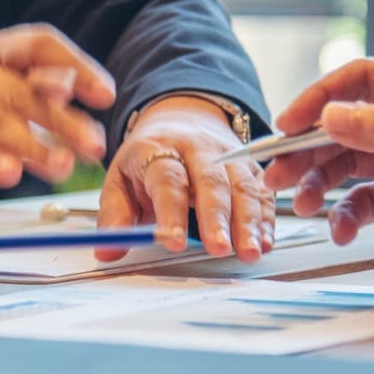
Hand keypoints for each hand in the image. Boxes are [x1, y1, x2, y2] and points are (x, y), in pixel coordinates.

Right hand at [0, 24, 116, 204]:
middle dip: (62, 120)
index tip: (105, 95)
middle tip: (93, 145)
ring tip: (62, 166)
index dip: (76, 65)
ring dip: (32, 146)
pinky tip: (12, 173)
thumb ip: (38, 92)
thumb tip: (82, 91)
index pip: (38, 43)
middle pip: (20, 90)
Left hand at [96, 96, 273, 262]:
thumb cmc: (149, 161)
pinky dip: (266, 218)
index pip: (167, 178)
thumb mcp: (120, 180)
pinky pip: (262, 191)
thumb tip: (107, 251)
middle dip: (217, 217)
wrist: (182, 121)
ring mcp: (229, 155)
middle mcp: (198, 148)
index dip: (171, 210)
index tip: (172, 241)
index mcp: (159, 149)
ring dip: (248, 221)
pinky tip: (265, 241)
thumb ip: (114, 216)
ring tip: (248, 251)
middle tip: (219, 248)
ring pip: (242, 186)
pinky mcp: (251, 167)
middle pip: (210, 181)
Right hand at [263, 59, 373, 283]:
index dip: (318, 100)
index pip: (360, 81)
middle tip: (277, 174)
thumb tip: (333, 115)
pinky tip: (342, 229)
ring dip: (321, 184)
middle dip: (308, 149)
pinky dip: (348, 215)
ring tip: (302, 206)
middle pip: (347, 127)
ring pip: (352, 166)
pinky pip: (369, 203)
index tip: (286, 125)